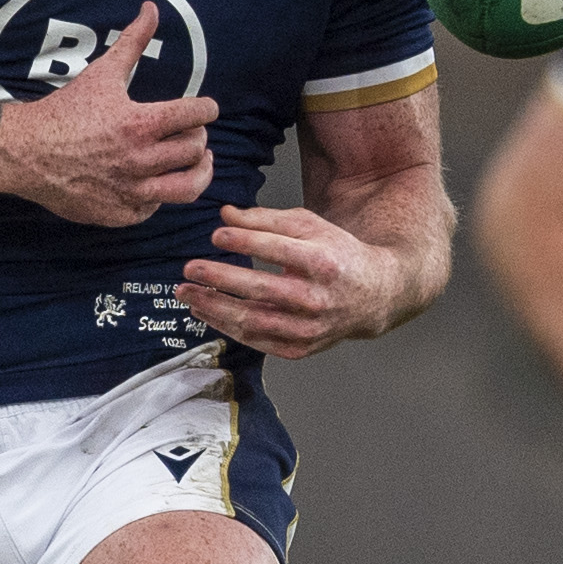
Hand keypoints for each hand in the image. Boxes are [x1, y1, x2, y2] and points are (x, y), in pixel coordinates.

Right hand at [0, 2, 217, 224]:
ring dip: (199, 171)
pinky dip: (161, 194)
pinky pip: (156, 208)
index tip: (204, 108)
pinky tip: (158, 180)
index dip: (206, 108)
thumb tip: (151, 9)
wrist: (24, 152)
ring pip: (188, 186)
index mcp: (139, 123)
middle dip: (199, 137)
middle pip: (195, 149)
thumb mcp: (101, 73)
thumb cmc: (64, 111)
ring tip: (197, 161)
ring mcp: (130, 191)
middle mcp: (139, 160)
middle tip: (191, 132)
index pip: (197, 115)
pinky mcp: (119, 214)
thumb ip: (132, 42)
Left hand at [175, 203, 405, 358]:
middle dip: (219, 277)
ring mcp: (309, 327)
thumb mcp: (310, 227)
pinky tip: (208, 313)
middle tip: (189, 268)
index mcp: (322, 261)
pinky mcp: (301, 348)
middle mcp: (316, 297)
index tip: (216, 235)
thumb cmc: (338, 256)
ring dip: (214, 307)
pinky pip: (258, 340)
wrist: (374, 296)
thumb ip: (266, 219)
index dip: (244, 240)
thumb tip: (225, 215)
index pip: (277, 249)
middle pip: (260, 288)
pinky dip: (228, 328)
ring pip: (253, 320)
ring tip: (188, 294)